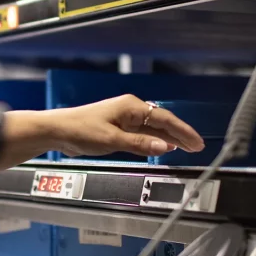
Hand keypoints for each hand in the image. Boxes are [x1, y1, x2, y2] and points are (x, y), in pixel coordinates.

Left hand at [42, 94, 204, 157]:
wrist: (57, 130)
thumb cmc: (80, 130)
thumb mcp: (112, 140)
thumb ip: (140, 144)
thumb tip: (164, 147)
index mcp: (131, 107)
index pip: (164, 119)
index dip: (183, 132)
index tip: (197, 142)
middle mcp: (130, 110)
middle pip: (162, 122)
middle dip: (180, 135)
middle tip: (198, 147)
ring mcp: (124, 119)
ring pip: (153, 129)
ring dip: (169, 138)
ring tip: (186, 148)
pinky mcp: (118, 128)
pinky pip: (143, 134)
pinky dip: (155, 141)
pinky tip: (163, 147)